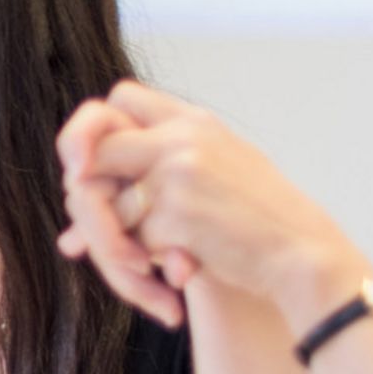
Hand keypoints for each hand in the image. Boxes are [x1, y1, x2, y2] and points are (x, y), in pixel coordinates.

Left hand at [56, 81, 366, 327]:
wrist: (304, 254)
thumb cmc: (257, 221)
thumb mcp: (216, 174)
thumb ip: (153, 182)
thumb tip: (67, 237)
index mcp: (194, 122)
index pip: (121, 97)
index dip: (94, 129)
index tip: (85, 166)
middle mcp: (183, 138)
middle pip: (93, 145)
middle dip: (83, 193)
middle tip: (84, 233)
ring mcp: (179, 173)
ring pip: (102, 203)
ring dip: (109, 242)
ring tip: (138, 265)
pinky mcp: (178, 214)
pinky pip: (127, 241)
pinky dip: (139, 265)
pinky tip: (175, 276)